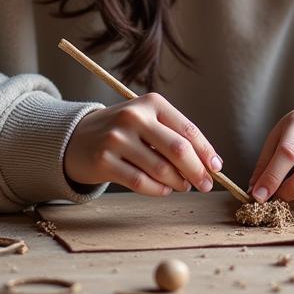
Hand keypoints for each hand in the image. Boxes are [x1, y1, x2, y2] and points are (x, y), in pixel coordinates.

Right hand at [64, 93, 222, 196]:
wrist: (77, 137)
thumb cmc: (123, 131)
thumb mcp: (147, 121)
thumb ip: (174, 137)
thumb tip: (208, 164)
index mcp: (151, 103)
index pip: (188, 130)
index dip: (206, 152)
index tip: (217, 168)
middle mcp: (134, 117)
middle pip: (178, 150)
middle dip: (197, 171)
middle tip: (206, 185)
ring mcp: (117, 138)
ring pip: (161, 169)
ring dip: (178, 183)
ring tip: (183, 186)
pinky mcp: (104, 160)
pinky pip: (141, 182)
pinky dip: (159, 190)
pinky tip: (164, 190)